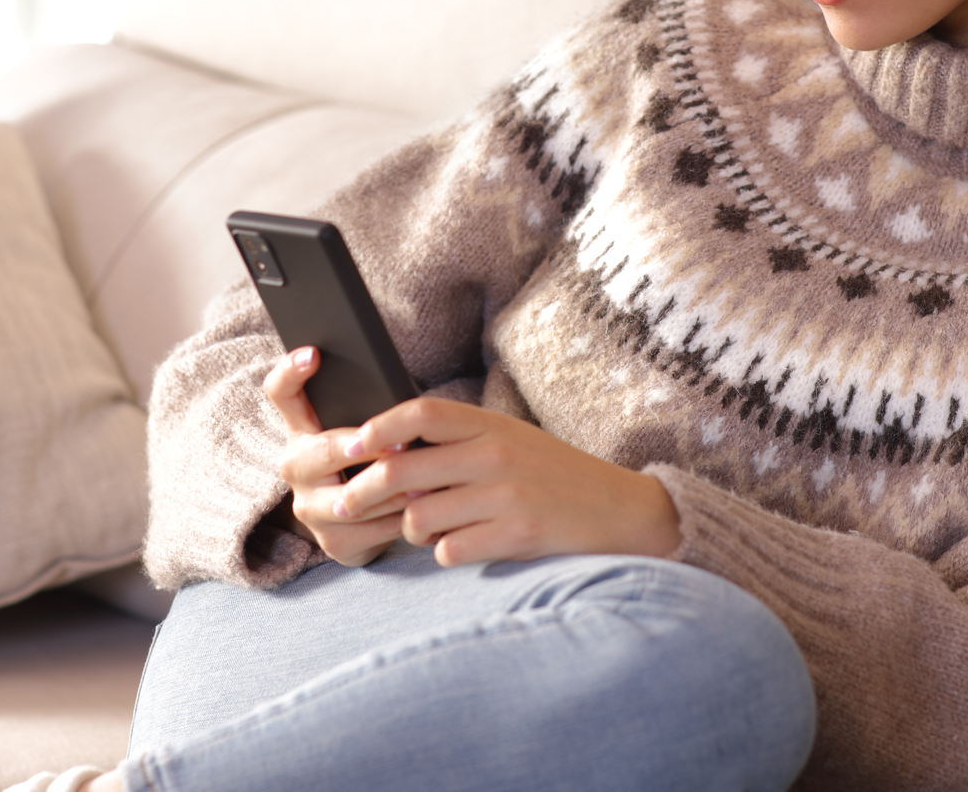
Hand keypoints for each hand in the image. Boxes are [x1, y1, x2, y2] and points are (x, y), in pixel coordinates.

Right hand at [262, 347, 407, 565]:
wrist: (376, 520)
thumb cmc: (379, 457)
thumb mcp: (370, 429)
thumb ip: (373, 410)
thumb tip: (402, 398)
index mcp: (302, 429)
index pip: (281, 392)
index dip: (290, 371)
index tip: (313, 353)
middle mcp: (296, 466)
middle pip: (323, 450)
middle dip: (364, 448)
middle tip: (399, 448)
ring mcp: (308, 507)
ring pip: (350, 497)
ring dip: (392, 490)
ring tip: (426, 482)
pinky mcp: (330, 542)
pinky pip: (368, 530)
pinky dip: (399, 521)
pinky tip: (423, 511)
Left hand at [334, 396, 681, 566]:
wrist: (621, 510)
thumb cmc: (552, 476)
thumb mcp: (509, 441)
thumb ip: (458, 443)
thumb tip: (389, 457)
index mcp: (491, 424)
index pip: (420, 413)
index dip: (377, 428)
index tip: (349, 444)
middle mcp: (495, 454)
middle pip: (403, 470)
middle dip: (363, 491)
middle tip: (346, 505)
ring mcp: (507, 495)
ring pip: (419, 518)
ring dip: (411, 530)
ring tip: (427, 529)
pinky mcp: (519, 534)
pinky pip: (450, 551)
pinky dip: (446, 553)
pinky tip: (463, 546)